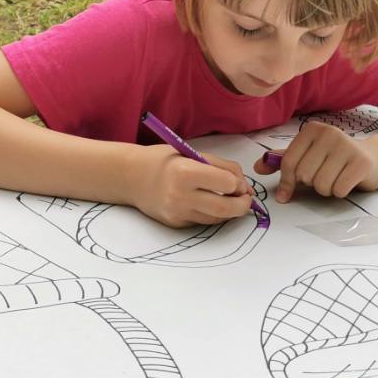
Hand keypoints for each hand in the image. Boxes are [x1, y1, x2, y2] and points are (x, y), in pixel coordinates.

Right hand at [132, 145, 253, 226]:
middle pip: (225, 209)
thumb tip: (245, 187)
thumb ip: (222, 167)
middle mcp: (181, 195)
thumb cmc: (165, 160)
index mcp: (186, 172)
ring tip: (229, 199)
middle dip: (243, 205)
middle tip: (246, 199)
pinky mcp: (176, 223)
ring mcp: (177, 212)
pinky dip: (213, 214)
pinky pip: (204, 221)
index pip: (226, 184)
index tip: (237, 181)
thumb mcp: (193, 153)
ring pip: (217, 218)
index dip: (238, 183)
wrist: (132, 177)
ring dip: (230, 211)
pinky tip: (210, 203)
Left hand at [254, 121, 377, 201]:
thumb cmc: (333, 159)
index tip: (288, 191)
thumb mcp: (307, 156)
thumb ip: (282, 161)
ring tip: (335, 178)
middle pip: (304, 175)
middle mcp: (329, 133)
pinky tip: (346, 181)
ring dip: (326, 189)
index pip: (288, 162)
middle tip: (323, 175)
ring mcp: (347, 146)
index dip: (286, 181)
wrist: (371, 160)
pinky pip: (338, 189)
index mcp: (311, 130)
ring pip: (321, 185)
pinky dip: (340, 192)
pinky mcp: (361, 163)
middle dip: (311, 184)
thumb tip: (257, 168)